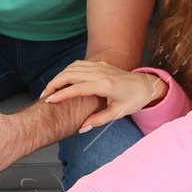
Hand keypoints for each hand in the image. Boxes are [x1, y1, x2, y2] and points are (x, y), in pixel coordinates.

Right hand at [41, 61, 163, 132]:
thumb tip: (82, 128)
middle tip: (44, 96)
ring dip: (58, 77)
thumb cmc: (134, 100)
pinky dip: (66, 71)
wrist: (147, 85)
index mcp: (105, 85)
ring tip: (50, 90)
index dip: (61, 94)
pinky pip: (78, 65)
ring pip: (72, 67)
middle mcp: (101, 72)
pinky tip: (61, 80)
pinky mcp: (99, 64)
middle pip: (70, 74)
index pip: (77, 88)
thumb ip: (98, 119)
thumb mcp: (118, 113)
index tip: (49, 101)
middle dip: (54, 84)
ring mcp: (100, 66)